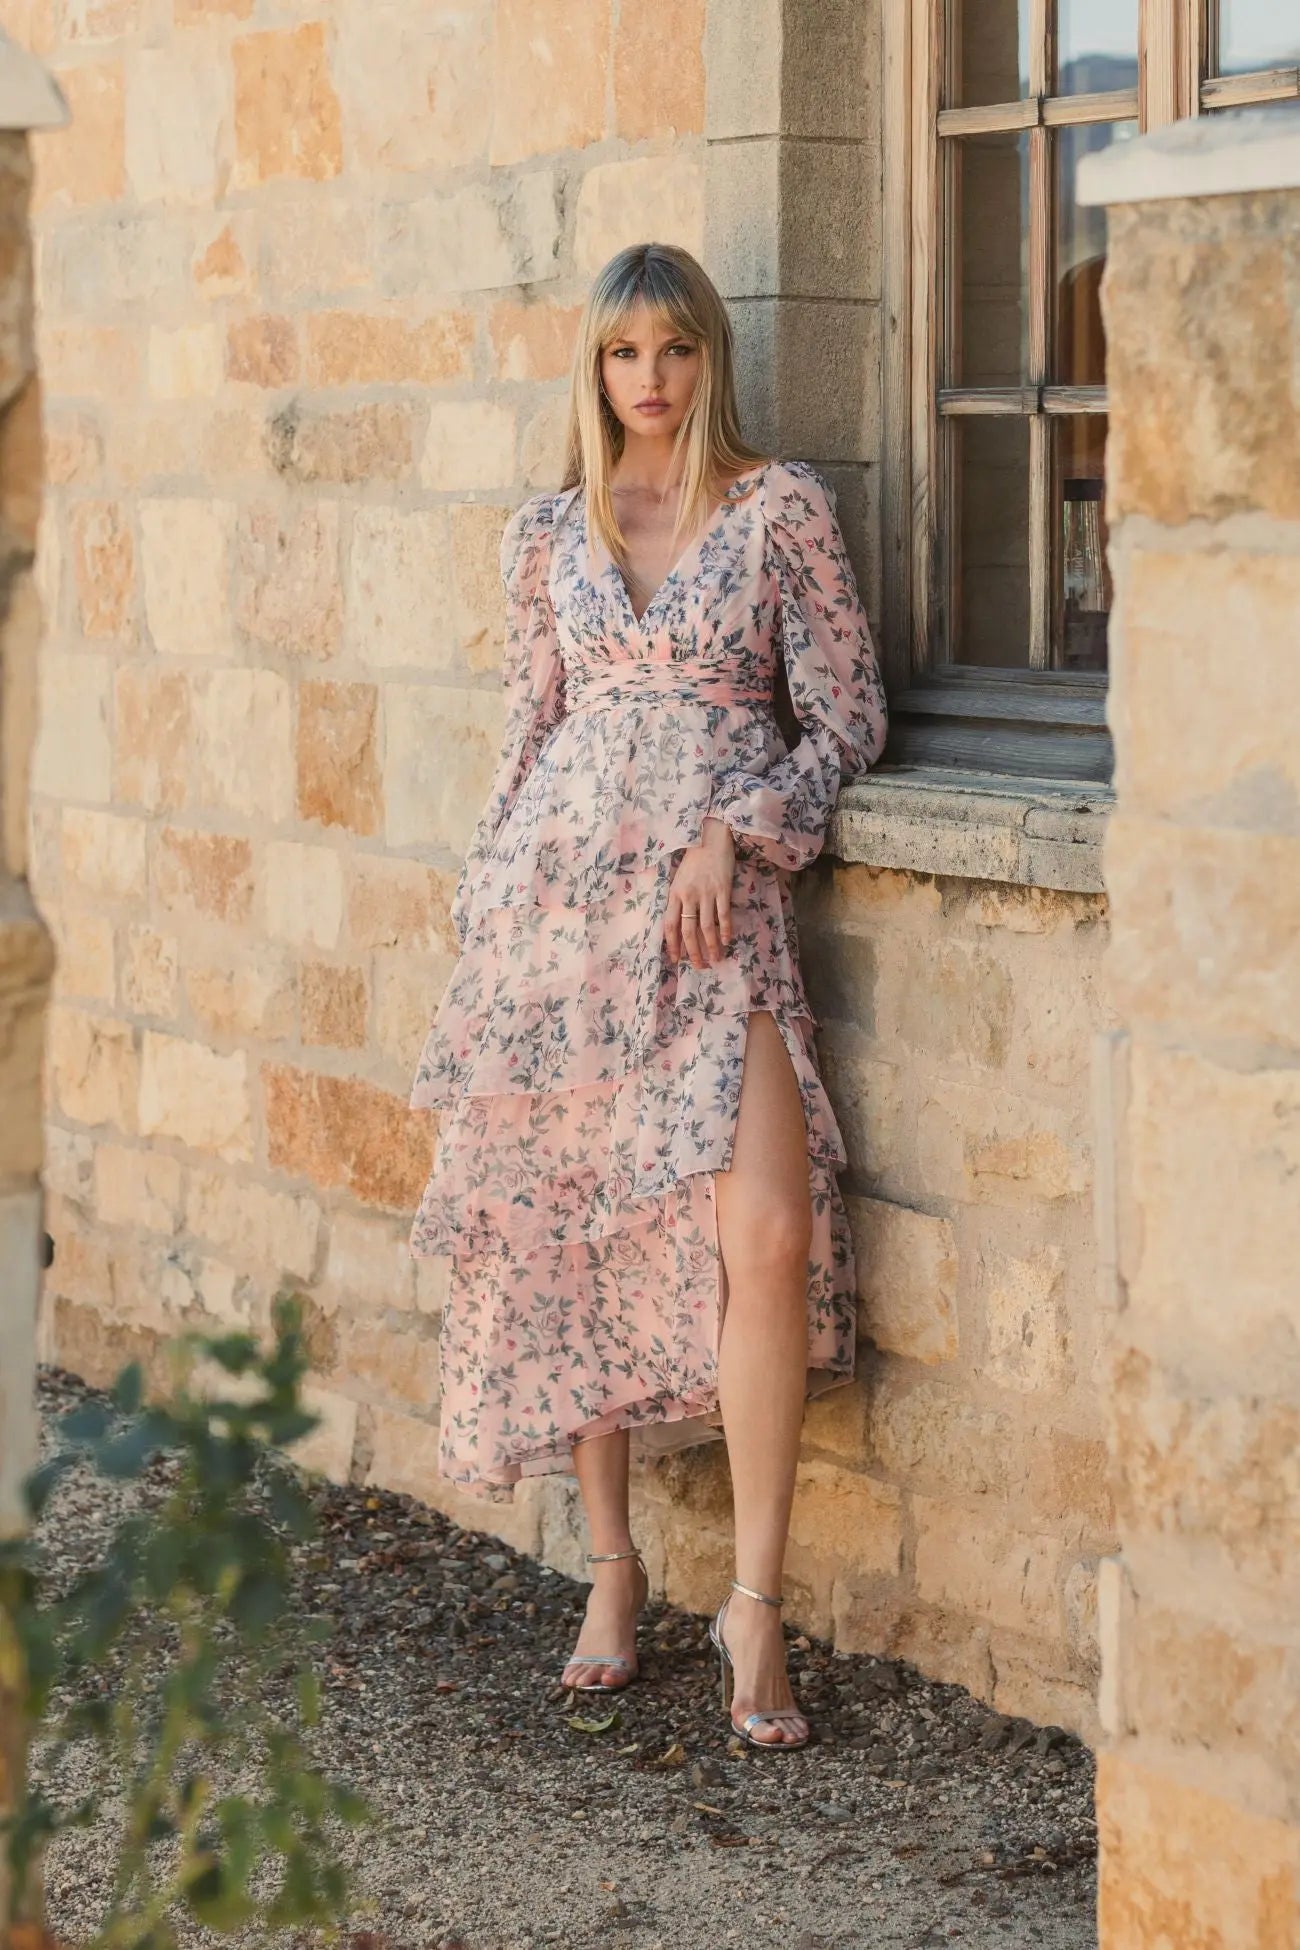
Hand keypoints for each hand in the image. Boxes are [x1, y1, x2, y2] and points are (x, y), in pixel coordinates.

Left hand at [665, 817, 734, 969]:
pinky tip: (727, 941)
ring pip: (706, 927)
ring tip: (715, 959)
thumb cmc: (694, 859)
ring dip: (711, 946)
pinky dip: (725, 931)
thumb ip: (678, 899)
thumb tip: (678, 924)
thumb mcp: (678, 878)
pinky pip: (723, 915)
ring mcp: (706, 893)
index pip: (669, 925)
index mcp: (674, 893)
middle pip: (688, 931)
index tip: (676, 959)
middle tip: (699, 966)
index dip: (673, 945)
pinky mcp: (722, 889)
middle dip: (693, 952)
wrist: (710, 837)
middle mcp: (688, 895)